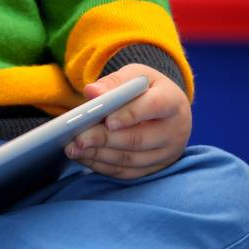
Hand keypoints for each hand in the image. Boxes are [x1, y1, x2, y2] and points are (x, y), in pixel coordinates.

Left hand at [64, 63, 191, 179]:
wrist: (166, 107)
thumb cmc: (146, 88)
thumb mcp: (135, 76)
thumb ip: (114, 82)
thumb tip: (91, 92)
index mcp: (173, 101)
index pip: (154, 107)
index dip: (130, 114)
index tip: (107, 121)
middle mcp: (175, 130)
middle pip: (139, 139)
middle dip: (105, 139)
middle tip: (78, 138)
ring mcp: (167, 153)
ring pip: (131, 159)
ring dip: (99, 155)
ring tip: (73, 149)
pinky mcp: (155, 168)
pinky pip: (128, 172)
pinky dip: (103, 166)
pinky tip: (84, 158)